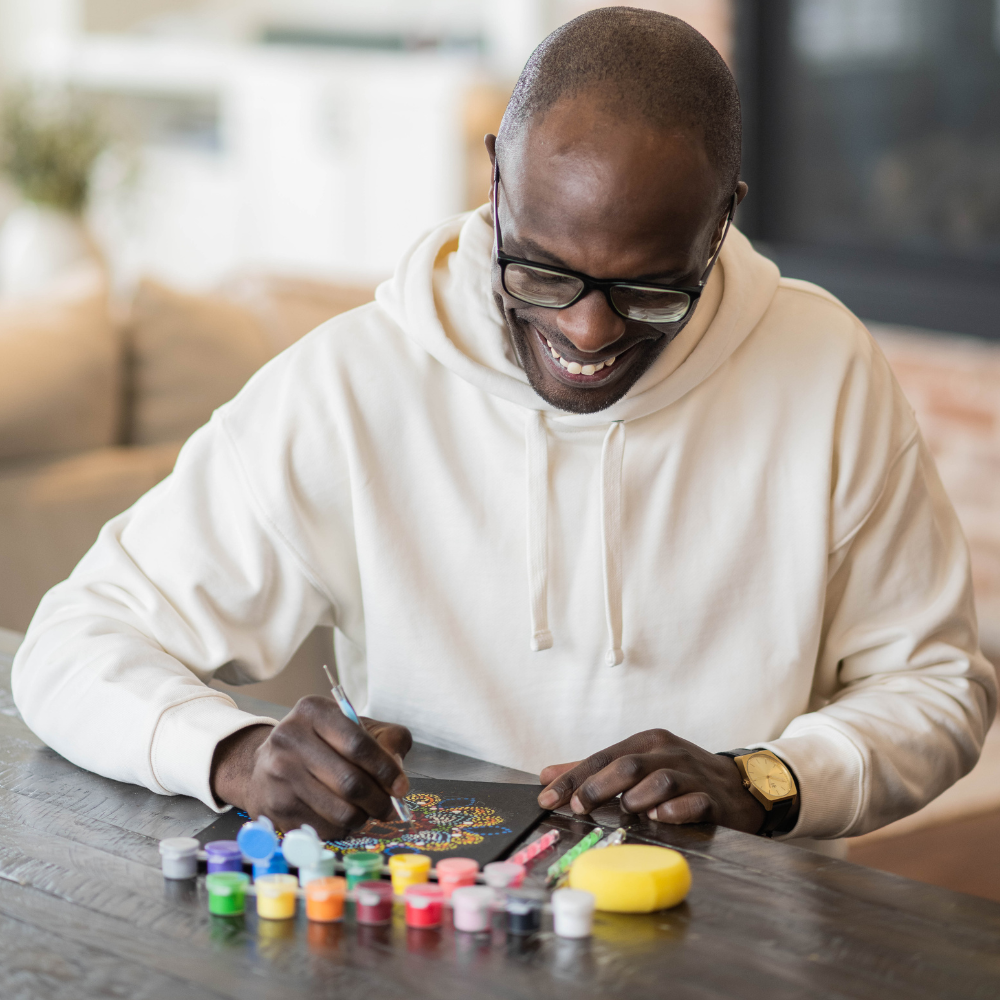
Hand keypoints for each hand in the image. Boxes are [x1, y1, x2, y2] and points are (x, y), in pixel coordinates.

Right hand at [211, 695, 412, 839]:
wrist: (269, 763)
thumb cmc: (324, 743)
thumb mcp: (357, 727)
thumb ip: (388, 740)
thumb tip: (398, 773)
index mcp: (313, 711)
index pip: (358, 744)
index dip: (386, 769)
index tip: (401, 787)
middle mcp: (289, 739)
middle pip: (350, 782)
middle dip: (380, 800)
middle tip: (391, 808)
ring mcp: (279, 775)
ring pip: (340, 810)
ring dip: (363, 817)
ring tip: (368, 811)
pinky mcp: (275, 807)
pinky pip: (324, 828)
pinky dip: (342, 827)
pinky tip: (342, 815)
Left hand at [536, 728, 765, 832]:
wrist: (738, 784)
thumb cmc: (680, 774)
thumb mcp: (638, 763)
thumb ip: (594, 770)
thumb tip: (548, 775)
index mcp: (647, 741)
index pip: (603, 756)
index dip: (573, 777)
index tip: (547, 796)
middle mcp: (668, 753)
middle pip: (628, 764)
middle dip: (598, 786)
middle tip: (579, 807)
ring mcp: (691, 775)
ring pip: (659, 780)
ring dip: (637, 797)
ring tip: (627, 810)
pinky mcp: (713, 799)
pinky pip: (692, 803)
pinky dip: (672, 811)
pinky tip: (659, 817)